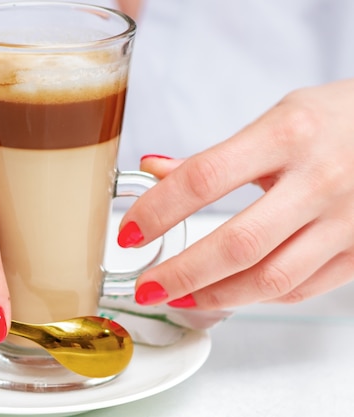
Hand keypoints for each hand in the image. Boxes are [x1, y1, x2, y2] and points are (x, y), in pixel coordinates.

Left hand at [118, 78, 353, 308]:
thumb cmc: (337, 119)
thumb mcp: (276, 120)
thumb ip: (216, 156)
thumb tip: (154, 170)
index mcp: (287, 135)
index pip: (205, 178)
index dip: (158, 210)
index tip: (129, 234)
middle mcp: (318, 180)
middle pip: (237, 243)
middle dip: (181, 272)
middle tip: (146, 287)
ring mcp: (345, 220)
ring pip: (271, 278)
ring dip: (215, 295)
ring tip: (180, 297)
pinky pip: (301, 288)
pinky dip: (258, 296)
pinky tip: (230, 292)